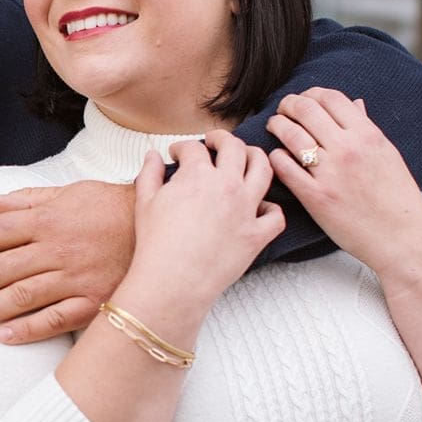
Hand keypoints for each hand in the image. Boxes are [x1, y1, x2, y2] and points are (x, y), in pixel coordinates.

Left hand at [0, 180, 134, 343]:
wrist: (163, 229)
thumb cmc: (115, 208)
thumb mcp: (72, 192)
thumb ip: (30, 199)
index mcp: (48, 219)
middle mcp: (56, 249)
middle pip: (0, 268)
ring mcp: (74, 277)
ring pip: (20, 296)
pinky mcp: (93, 301)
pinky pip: (53, 320)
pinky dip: (27, 330)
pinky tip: (4, 337)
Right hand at [125, 132, 284, 307]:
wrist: (172, 282)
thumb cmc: (155, 245)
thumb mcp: (144, 202)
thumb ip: (149, 173)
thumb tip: (152, 155)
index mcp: (198, 175)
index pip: (194, 148)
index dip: (183, 147)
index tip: (178, 154)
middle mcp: (227, 186)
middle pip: (234, 147)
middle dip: (222, 139)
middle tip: (214, 142)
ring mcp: (246, 209)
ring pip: (264, 169)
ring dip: (256, 157)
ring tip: (247, 158)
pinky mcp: (257, 235)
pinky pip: (276, 216)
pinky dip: (271, 209)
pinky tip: (260, 208)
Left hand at [266, 87, 421, 273]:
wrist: (402, 238)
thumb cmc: (397, 197)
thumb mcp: (388, 155)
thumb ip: (367, 128)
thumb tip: (354, 103)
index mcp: (368, 135)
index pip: (330, 97)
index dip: (310, 93)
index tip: (303, 100)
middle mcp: (348, 149)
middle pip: (305, 109)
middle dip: (287, 104)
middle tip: (282, 109)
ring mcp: (330, 173)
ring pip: (289, 134)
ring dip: (277, 125)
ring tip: (274, 126)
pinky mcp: (316, 197)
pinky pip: (284, 167)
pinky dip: (275, 157)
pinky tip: (277, 157)